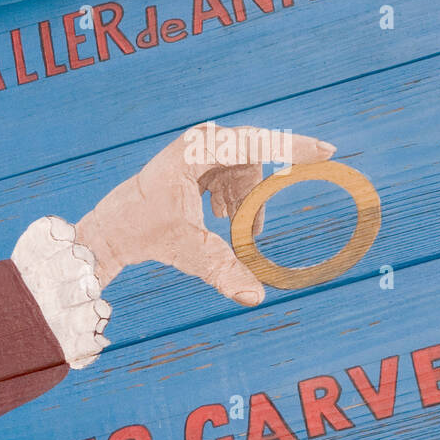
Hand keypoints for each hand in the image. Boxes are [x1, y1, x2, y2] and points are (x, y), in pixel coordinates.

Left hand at [75, 124, 335, 304]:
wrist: (113, 229)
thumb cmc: (144, 231)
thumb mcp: (187, 250)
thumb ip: (223, 269)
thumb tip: (256, 296)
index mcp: (197, 151)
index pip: (255, 143)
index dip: (293, 147)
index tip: (327, 151)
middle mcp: (201, 143)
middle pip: (254, 161)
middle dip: (262, 192)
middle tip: (277, 210)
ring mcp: (200, 150)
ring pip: (246, 172)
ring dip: (247, 202)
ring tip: (230, 228)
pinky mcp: (199, 162)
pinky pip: (235, 176)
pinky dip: (237, 199)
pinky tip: (221, 216)